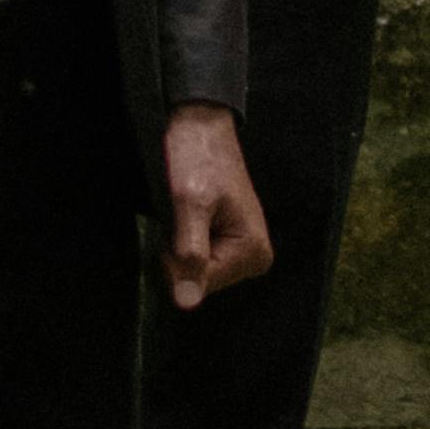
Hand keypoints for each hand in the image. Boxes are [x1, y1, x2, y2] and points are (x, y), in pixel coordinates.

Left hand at [162, 106, 271, 310]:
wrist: (201, 125)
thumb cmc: (198, 157)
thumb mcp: (189, 204)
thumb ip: (190, 254)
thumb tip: (187, 303)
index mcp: (254, 252)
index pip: (199, 285)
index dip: (174, 259)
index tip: (178, 221)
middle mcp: (255, 257)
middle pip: (197, 282)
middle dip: (177, 254)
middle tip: (181, 214)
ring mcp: (243, 251)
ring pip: (192, 271)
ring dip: (177, 247)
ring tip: (184, 211)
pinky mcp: (229, 242)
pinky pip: (196, 259)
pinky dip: (181, 241)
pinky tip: (187, 216)